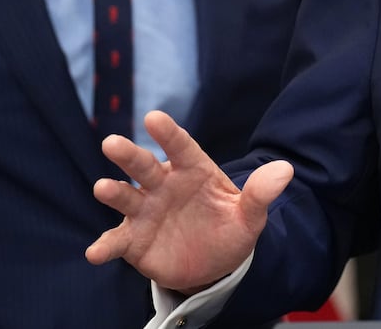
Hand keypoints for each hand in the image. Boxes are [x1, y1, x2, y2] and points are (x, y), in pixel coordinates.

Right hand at [84, 110, 293, 293]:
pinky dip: (105, 246)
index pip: (182, 147)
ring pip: (127, 198)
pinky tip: (95, 253)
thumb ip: (260, 194)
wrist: (213, 263)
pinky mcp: (133, 239)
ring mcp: (146, 211)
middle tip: (112, 143)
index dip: (168, 133)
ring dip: (114, 192)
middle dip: (129, 155)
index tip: (154, 117)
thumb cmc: (229, 229)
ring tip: (103, 188)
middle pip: (145, 166)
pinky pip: (117, 240)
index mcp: (193, 170)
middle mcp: (164, 185)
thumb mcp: (249, 216)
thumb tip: (285, 170)